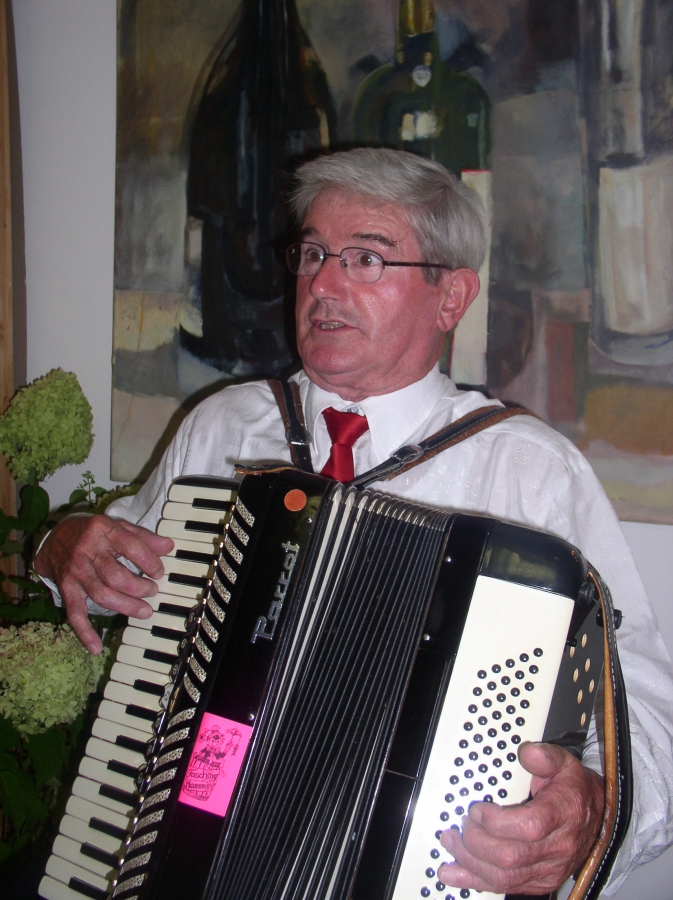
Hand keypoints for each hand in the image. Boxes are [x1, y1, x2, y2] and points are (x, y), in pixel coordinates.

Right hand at [34, 515, 173, 654]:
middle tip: (152, 591)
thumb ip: (143, 537)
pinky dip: (84, 632)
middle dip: (139, 588)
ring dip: (125, 606)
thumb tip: (168, 546)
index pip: (131, 546)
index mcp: (104, 530)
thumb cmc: (93, 533)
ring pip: (101, 595)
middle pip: (116, 576)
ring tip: (145, 611)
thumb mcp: (118, 526)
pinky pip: (75, 613)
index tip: (159, 572)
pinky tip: (96, 647)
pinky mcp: (66, 589)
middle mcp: (88, 551)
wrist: (54, 539)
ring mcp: (76, 571)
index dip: (149, 561)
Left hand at [438, 741, 604, 894]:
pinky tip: (454, 873)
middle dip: (476, 841)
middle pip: (510, 857)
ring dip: (470, 862)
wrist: (597, 819)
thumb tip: (527, 752)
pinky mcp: (539, 881)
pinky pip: (506, 887)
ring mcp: (548, 869)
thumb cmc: (575, 791)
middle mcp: (556, 848)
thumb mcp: (564, 763)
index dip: (496, 821)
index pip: (528, 827)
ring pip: (505, 877)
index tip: (477, 809)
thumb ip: (545, 756)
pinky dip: (476, 880)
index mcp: (562, 815)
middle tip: (461, 824)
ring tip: (451, 843)